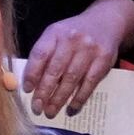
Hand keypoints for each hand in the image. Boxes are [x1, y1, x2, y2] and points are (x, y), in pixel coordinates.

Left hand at [20, 1, 129, 115]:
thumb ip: (44, 55)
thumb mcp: (57, 35)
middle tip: (37, 108)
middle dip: (44, 92)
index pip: (40, 55)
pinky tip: (71, 108)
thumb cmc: (74, 34)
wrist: (106, 22)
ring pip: (71, 78)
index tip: (27, 90)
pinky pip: (89, 83)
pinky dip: (79, 98)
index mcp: (55, 33)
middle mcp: (72, 40)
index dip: (32, 74)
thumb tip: (31, 84)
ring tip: (51, 112)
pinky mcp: (104, 60)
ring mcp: (89, 50)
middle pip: (55, 69)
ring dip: (59, 98)